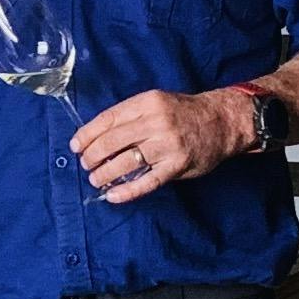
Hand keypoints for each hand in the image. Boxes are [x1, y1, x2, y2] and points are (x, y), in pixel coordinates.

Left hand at [71, 88, 247, 203]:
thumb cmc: (184, 113)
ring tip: (96, 180)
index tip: (76, 146)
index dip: (87, 134)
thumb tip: (97, 135)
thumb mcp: (157, 102)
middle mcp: (156, 122)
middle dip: (93, 156)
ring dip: (105, 174)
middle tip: (86, 165)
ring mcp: (167, 144)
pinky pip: (147, 181)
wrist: (222, 121)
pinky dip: (128, 191)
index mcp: (147, 102)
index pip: (108, 119)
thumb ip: (131, 116)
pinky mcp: (177, 165)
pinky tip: (114, 196)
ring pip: (126, 162)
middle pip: (112, 141)